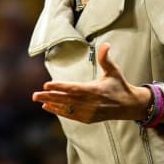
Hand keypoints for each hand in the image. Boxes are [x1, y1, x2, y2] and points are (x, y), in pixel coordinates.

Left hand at [32, 42, 148, 122]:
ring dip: (51, 104)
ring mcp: (88, 112)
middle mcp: (89, 103)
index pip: (73, 88)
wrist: (129, 106)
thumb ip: (106, 58)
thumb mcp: (113, 71)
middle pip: (65, 99)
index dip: (59, 87)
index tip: (46, 84)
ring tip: (38, 99)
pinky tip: (48, 107)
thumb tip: (106, 44)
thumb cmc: (119, 85)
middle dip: (49, 96)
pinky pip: (70, 115)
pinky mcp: (87, 118)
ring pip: (66, 108)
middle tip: (34, 95)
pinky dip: (58, 111)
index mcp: (94, 90)